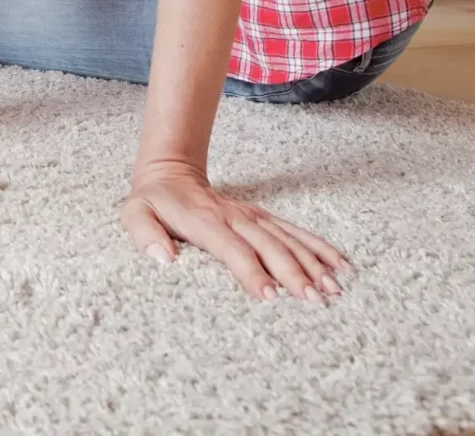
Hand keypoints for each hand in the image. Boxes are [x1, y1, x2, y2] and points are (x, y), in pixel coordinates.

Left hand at [121, 159, 348, 301]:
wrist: (170, 172)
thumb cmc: (153, 202)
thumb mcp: (135, 214)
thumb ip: (145, 234)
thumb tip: (164, 258)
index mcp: (204, 221)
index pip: (232, 248)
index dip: (251, 271)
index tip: (269, 295)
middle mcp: (234, 217)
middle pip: (269, 246)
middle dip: (293, 273)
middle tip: (314, 301)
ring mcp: (252, 216)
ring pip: (288, 239)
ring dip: (313, 263)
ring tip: (334, 289)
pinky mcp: (262, 218)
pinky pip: (294, 231)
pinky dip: (318, 247)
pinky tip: (340, 265)